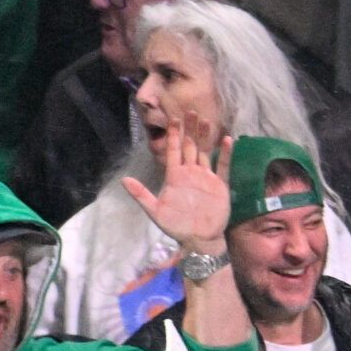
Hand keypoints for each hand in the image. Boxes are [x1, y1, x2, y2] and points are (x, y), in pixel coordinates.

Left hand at [124, 111, 232, 255]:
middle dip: (189, 129)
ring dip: (205, 137)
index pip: (172, 150)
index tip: (174, 118)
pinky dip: (225, 154)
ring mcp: (206, 177)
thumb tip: (124, 180)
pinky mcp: (220, 185)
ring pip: (205, 152)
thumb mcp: (155, 211)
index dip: (173, 135)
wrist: (198, 239)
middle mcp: (190, 172)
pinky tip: (227, 140)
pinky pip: (223, 166)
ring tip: (206, 121)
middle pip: (189, 146)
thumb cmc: (176, 226)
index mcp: (175, 176)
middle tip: (191, 111)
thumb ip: (141, 195)